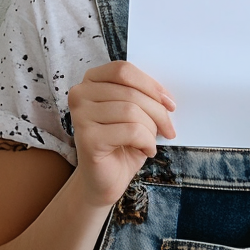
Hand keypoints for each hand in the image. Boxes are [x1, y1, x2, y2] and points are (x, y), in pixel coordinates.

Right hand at [67, 61, 175, 208]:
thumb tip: (166, 96)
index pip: (123, 70)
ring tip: (150, 141)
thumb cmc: (122, 143)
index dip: (150, 84)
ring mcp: (80, 115)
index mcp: (91, 81)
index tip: (168, 102)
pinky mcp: (87, 138)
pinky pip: (131, 131)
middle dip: (158, 111)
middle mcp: (80, 94)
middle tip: (168, 129)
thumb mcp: (134, 112)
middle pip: (130, 91)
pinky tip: (146, 151)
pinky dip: (147, 142)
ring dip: (151, 129)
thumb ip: (142, 96)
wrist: (105, 179)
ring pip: (131, 111)